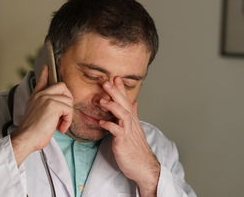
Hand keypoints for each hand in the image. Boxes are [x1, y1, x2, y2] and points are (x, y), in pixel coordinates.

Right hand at [11, 66, 73, 165]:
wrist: (26, 138)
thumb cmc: (32, 132)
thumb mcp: (36, 115)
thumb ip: (45, 108)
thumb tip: (58, 109)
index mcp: (36, 96)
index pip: (42, 80)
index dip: (45, 73)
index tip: (47, 67)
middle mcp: (41, 94)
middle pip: (63, 86)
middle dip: (68, 100)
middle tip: (64, 114)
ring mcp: (47, 98)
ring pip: (68, 100)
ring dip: (67, 115)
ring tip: (59, 125)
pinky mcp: (53, 105)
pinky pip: (69, 110)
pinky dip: (67, 121)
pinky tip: (60, 128)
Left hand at [98, 77, 159, 195]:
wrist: (144, 167)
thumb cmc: (136, 149)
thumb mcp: (134, 129)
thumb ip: (133, 115)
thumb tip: (135, 102)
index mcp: (132, 120)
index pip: (127, 101)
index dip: (121, 89)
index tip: (115, 77)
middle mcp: (131, 124)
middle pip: (125, 104)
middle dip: (116, 92)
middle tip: (106, 81)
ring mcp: (128, 132)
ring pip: (123, 115)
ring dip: (112, 106)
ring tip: (102, 100)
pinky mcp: (124, 142)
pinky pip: (116, 131)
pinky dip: (109, 125)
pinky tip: (101, 122)